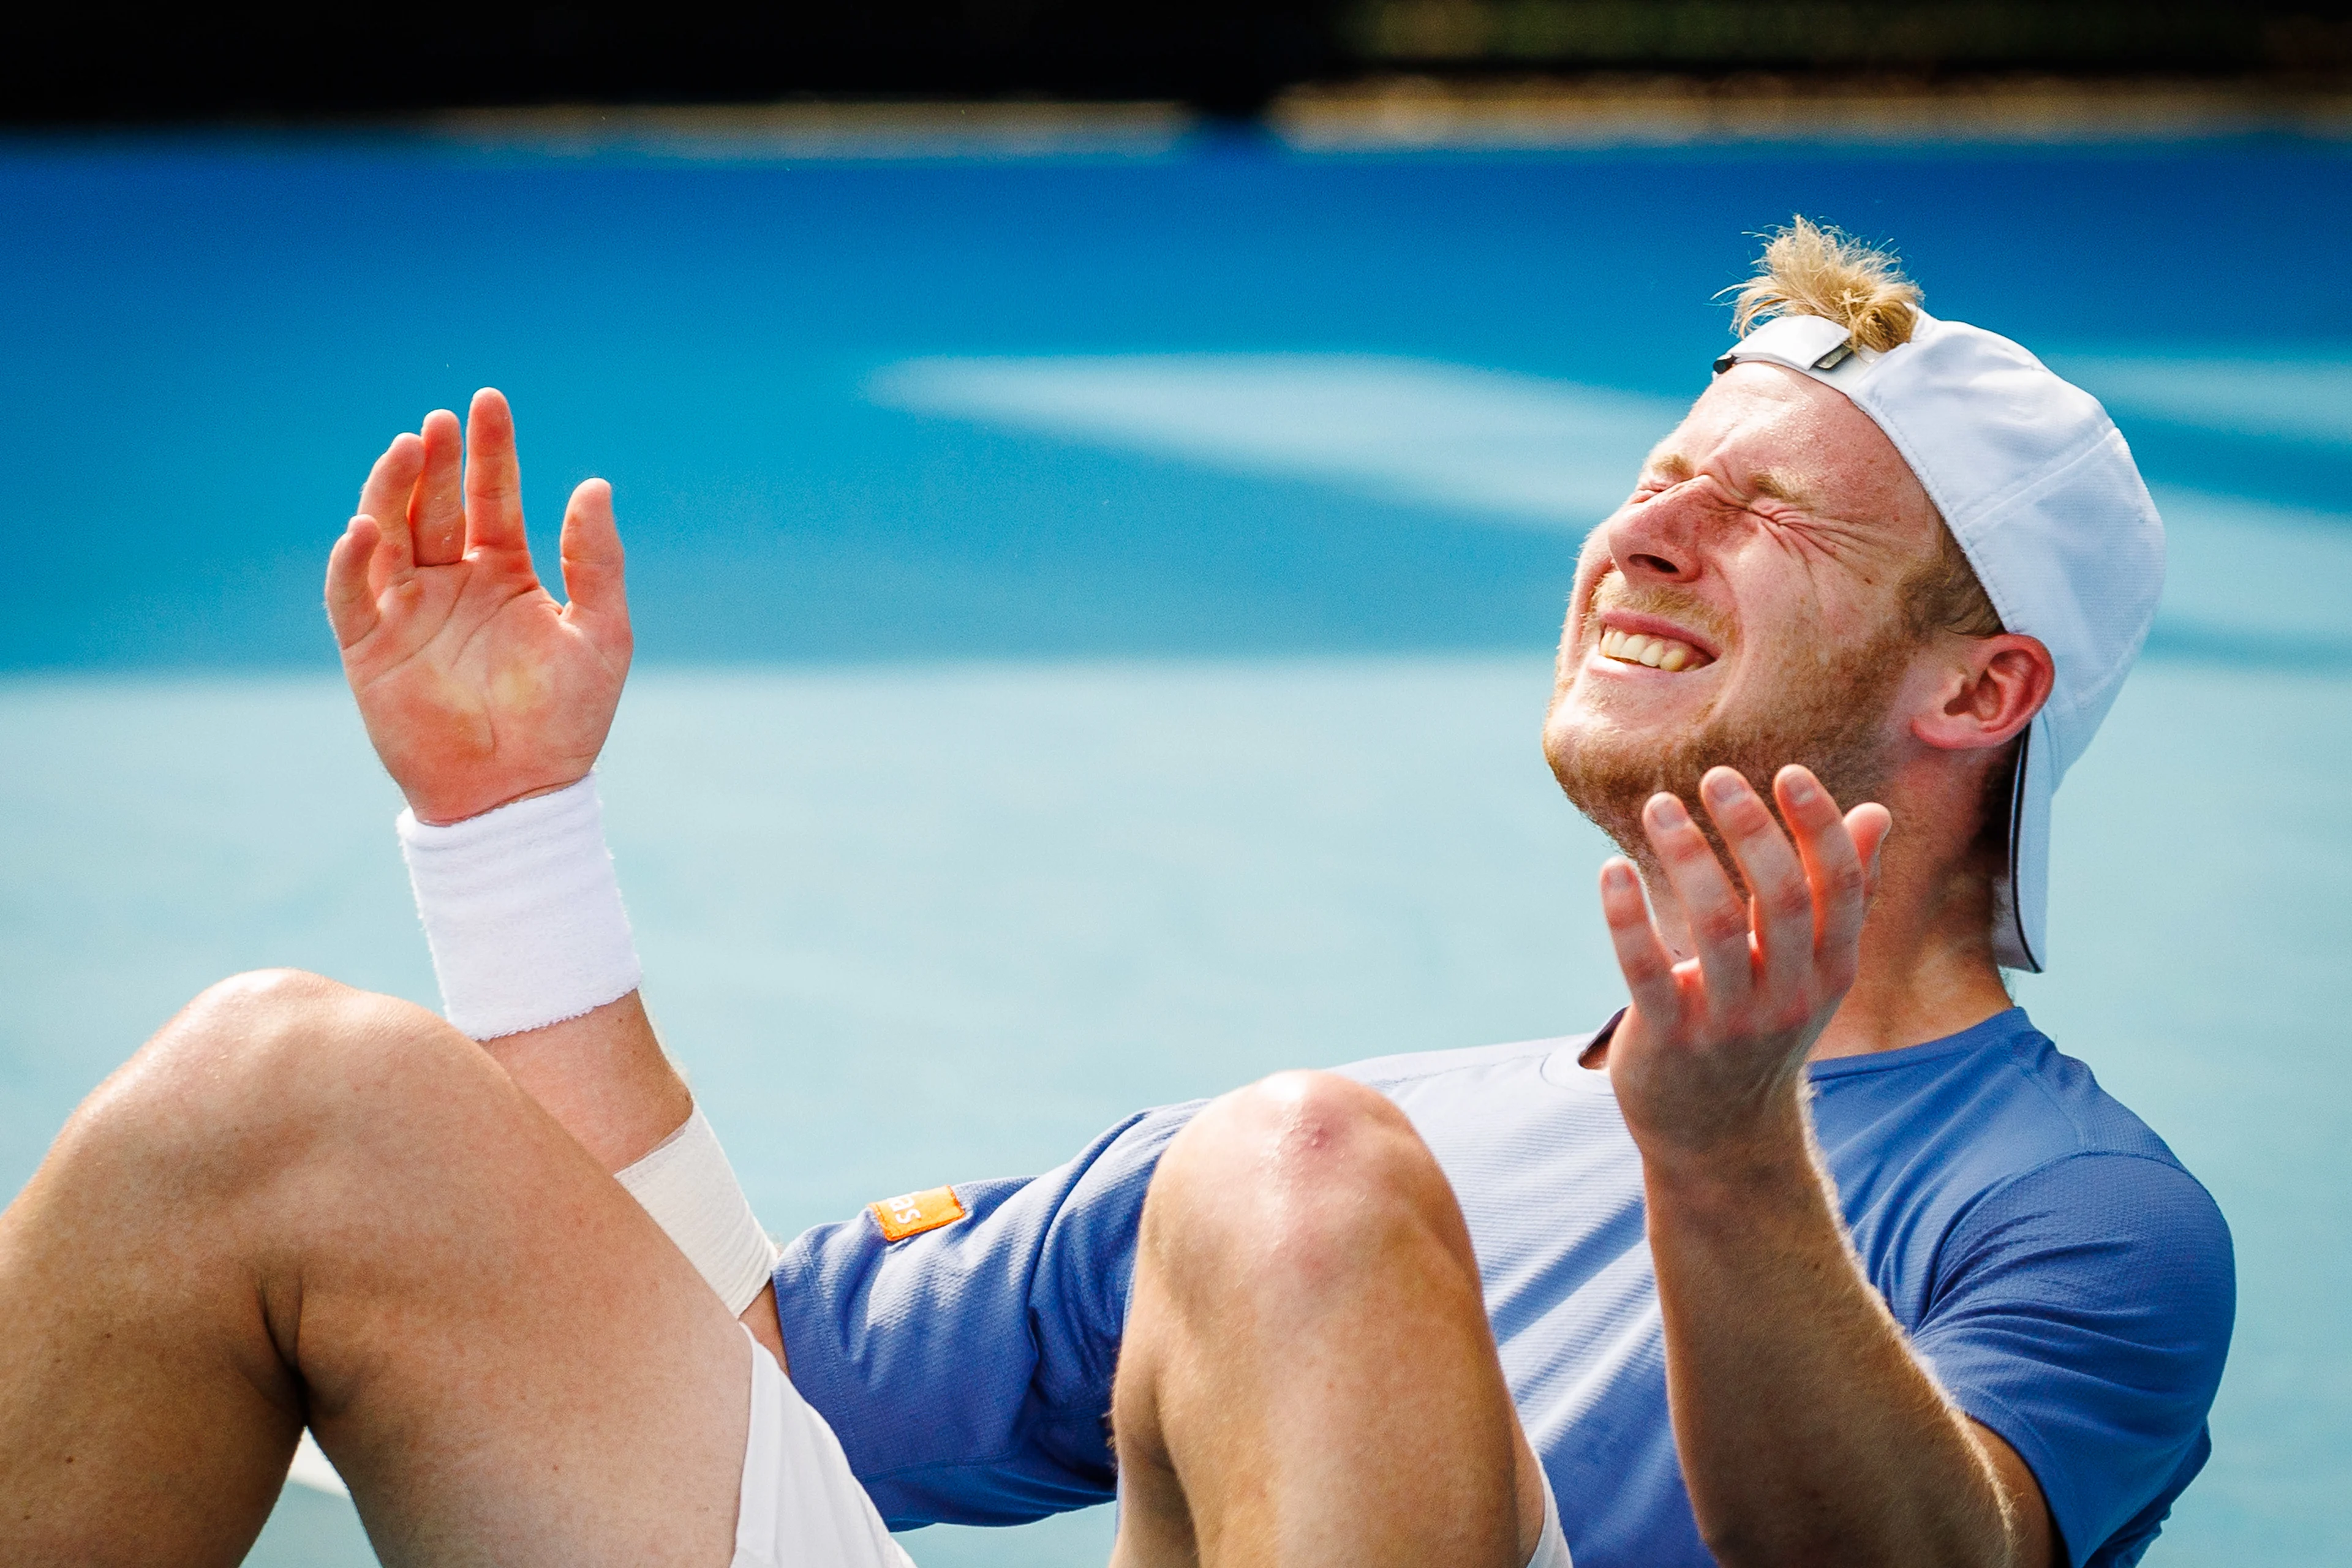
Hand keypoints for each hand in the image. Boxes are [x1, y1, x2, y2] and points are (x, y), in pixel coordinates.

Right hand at [326, 389, 630, 824]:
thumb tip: (594, 485)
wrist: (524, 793)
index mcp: (504, 574)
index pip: (493, 497)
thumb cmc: (568, 720)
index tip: (489, 402)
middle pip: (437, 505)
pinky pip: (352, 595)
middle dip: (438, 460)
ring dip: (392, 491)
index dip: (491, 451)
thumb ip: (596, 561)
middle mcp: (452, 584)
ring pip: (389, 535)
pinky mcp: (371, 649)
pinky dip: (354, 560)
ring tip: (408, 449)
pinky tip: (370, 527)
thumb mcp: (601, 633)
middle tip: (441, 421)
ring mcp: (408, 612)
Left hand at [1598, 765, 1891, 1164]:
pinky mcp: (1668, 1039)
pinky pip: (1648, 971)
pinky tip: (1611, 870)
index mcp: (1829, 970)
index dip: (1819, 826)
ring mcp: (1729, 1021)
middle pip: (1784, 899)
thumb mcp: (1814, 972)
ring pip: (1716, 926)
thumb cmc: (1764, 1029)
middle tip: (1716, 776)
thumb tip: (1876, 814)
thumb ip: (1845, 895)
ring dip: (1687, 856)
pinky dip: (1628, 917)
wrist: (1719, 1135)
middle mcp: (1788, 995)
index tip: (1788, 772)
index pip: (1840, 887)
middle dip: (1753, 830)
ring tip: (1659, 805)